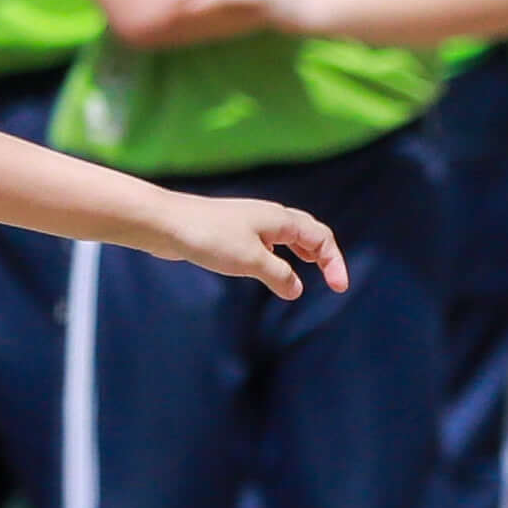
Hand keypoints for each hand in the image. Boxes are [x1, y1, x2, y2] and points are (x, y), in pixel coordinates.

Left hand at [154, 191, 348, 297]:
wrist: (166, 223)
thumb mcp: (250, 261)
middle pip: (309, 232)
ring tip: (312, 267)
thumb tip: (296, 289)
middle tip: (335, 279)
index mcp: (280, 219)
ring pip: (288, 236)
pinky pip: (269, 242)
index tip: (340, 288)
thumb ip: (278, 275)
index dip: (335, 262)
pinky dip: (282, 255)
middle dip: (325, 255)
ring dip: (304, 252)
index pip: (321, 238)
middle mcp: (270, 217)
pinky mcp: (234, 232)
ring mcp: (251, 223)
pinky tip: (273, 266)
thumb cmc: (209, 237)